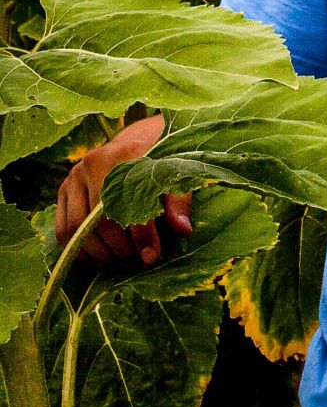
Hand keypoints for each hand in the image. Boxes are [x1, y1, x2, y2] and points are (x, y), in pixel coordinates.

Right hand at [55, 115, 192, 267]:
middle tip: (138, 263)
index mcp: (121, 155)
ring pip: (76, 229)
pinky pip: (62, 230)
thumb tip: (183, 231)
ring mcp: (72, 178)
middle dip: (120, 249)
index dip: (141, 236)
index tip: (152, 257)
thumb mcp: (176, 177)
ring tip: (123, 264)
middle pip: (98, 222)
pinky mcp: (62, 192)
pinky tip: (100, 259)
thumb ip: (180, 202)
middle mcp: (90, 165)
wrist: (139, 142)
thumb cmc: (162, 163)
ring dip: (99, 254)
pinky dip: (78, 250)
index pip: (127, 205)